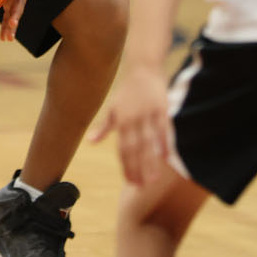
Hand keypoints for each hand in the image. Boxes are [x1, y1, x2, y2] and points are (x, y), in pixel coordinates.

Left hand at [0, 0, 35, 41]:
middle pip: (19, 4)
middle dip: (16, 14)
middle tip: (13, 24)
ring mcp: (15, 0)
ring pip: (13, 14)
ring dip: (11, 26)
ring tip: (7, 38)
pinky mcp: (9, 4)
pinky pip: (7, 17)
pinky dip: (6, 27)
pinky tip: (3, 38)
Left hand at [89, 64, 172, 185]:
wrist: (143, 69)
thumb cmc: (127, 92)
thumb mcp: (112, 108)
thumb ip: (104, 127)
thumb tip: (90, 142)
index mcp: (121, 121)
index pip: (123, 149)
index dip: (126, 166)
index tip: (130, 182)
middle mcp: (134, 119)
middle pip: (135, 149)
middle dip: (138, 169)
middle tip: (141, 187)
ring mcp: (148, 114)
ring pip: (149, 143)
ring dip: (151, 162)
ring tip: (153, 179)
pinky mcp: (161, 109)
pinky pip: (164, 130)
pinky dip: (165, 144)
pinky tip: (166, 159)